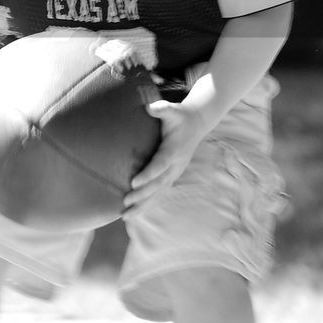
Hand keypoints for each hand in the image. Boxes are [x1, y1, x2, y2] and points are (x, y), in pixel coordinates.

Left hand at [122, 100, 210, 215]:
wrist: (197, 124)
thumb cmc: (180, 116)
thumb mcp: (173, 110)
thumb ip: (162, 108)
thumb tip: (150, 107)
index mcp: (174, 150)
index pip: (160, 165)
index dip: (148, 175)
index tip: (133, 183)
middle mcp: (175, 165)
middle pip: (158, 184)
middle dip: (142, 195)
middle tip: (125, 201)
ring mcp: (174, 173)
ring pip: (159, 193)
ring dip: (143, 205)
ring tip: (125, 215)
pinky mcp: (172, 176)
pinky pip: (159, 193)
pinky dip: (148, 203)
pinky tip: (134, 212)